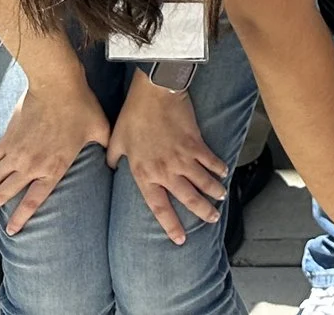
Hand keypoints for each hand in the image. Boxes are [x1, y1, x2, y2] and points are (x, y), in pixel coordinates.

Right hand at [0, 75, 109, 235]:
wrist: (56, 85)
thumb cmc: (81, 106)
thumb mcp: (100, 130)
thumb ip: (104, 147)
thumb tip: (112, 158)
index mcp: (54, 168)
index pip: (32, 202)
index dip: (20, 219)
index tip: (11, 231)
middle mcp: (31, 165)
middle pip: (6, 193)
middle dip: (0, 201)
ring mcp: (16, 152)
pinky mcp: (7, 138)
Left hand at [106, 72, 228, 244]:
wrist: (155, 93)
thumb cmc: (133, 116)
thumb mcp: (116, 140)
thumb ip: (113, 159)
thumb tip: (110, 167)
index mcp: (145, 174)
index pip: (160, 208)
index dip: (171, 225)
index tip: (180, 239)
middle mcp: (166, 171)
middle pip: (188, 198)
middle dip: (202, 212)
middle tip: (212, 219)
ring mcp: (183, 158)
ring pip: (204, 182)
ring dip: (215, 192)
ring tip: (221, 198)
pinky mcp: (196, 144)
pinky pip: (211, 161)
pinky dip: (219, 169)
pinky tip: (223, 173)